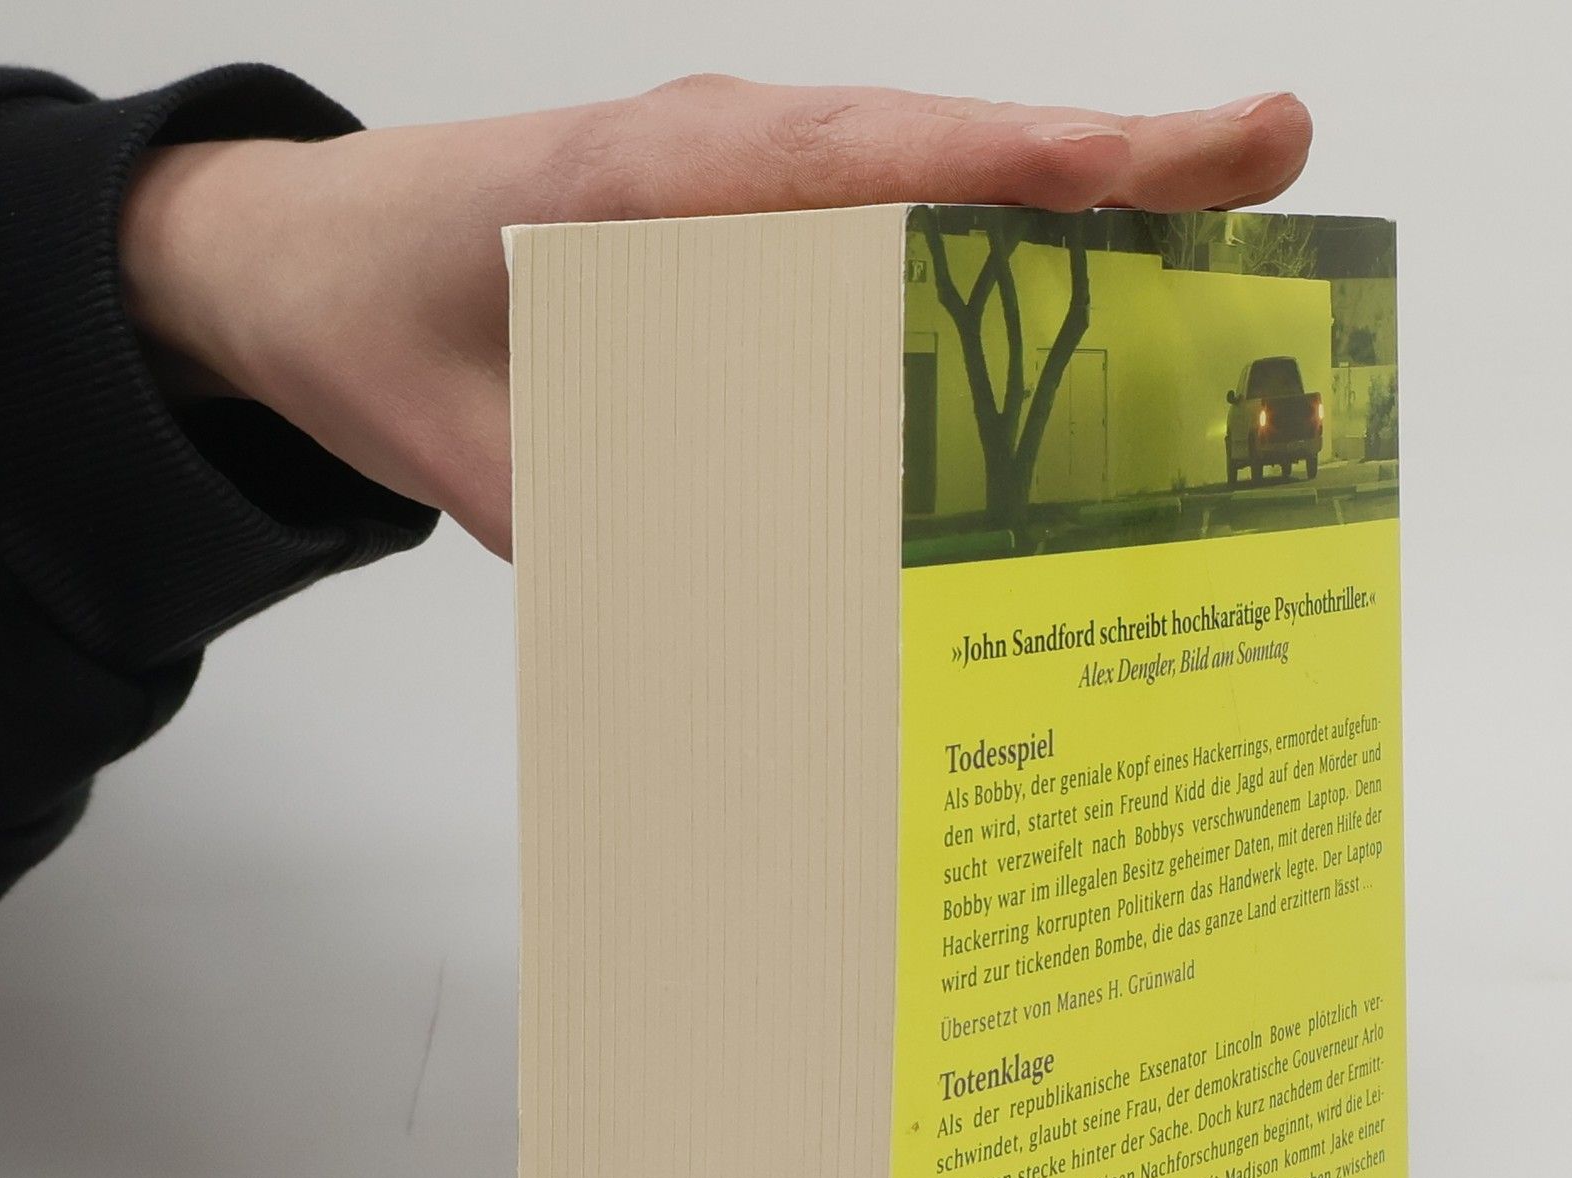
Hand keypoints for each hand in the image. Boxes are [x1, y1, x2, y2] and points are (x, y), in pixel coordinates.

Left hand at [120, 76, 1311, 557]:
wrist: (299, 263)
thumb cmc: (376, 310)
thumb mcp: (463, 439)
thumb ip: (592, 515)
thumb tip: (735, 625)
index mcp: (666, 177)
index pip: (880, 158)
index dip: (1033, 164)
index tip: (1186, 158)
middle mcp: (736, 169)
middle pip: (952, 161)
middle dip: (1114, 174)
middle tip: (1272, 165)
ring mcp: (755, 202)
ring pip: (935, 205)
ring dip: (1074, 233)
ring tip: (1222, 271)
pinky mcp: (753, 250)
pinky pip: (886, 258)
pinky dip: (982, 286)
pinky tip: (1060, 356)